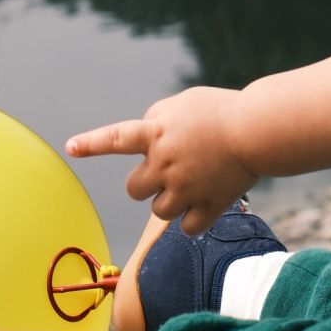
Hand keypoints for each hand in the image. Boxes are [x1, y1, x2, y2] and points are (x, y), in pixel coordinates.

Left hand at [67, 86, 258, 235]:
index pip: (116, 138)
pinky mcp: (208, 206)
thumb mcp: (183, 102)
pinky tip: (203, 206)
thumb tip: (145, 139)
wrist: (258, 130)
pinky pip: (188, 228)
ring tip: (192, 184)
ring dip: (170, 201)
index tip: (71, 147)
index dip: (92, 144)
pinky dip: (193, 222)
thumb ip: (157, 118)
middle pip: (133, 189)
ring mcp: (186, 188)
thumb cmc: (222, 111)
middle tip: (168, 172)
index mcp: (157, 133)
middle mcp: (165, 163)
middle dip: (146, 183)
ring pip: (159, 211)